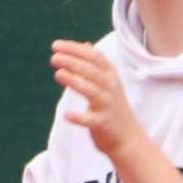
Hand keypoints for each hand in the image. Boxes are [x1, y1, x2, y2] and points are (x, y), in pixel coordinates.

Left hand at [52, 40, 143, 157]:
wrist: (128, 137)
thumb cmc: (113, 107)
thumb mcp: (108, 82)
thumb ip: (95, 65)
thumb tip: (85, 45)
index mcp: (110, 76)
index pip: (94, 57)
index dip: (75, 49)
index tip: (56, 46)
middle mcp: (110, 88)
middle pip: (92, 71)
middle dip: (73, 62)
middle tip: (54, 57)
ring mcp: (108, 105)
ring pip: (91, 91)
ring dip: (75, 82)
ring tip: (58, 74)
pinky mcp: (103, 123)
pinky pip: (91, 120)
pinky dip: (79, 117)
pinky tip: (67, 115)